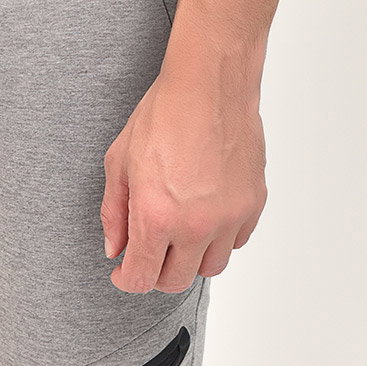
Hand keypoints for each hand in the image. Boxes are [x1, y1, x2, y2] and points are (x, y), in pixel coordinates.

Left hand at [100, 67, 266, 291]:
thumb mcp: (120, 158)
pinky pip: (236, 241)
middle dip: (156, 272)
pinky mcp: (252, 205)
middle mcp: (195, 226)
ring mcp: (228, 218)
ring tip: (179, 229)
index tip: (123, 271)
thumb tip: (115, 248)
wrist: (209, 84)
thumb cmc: (163, 113)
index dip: (125, 280)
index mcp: (156, 216)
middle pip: (176, 281)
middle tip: (149, 249)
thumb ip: (114, 211)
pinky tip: (206, 211)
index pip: (141, 278)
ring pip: (210, 267)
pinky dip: (220, 236)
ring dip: (191, 257)